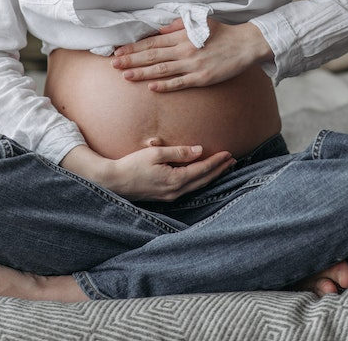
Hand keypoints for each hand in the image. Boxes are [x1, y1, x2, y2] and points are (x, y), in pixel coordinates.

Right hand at [107, 141, 236, 200]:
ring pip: (197, 186)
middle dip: (219, 170)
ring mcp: (170, 196)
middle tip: (233, 161)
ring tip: (223, 167)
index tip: (228, 153)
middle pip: (203, 180)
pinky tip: (202, 175)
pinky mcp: (165, 196)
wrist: (114, 182)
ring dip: (211, 176)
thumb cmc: (132, 165)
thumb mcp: (155, 154)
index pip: (202, 170)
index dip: (216, 161)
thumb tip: (199, 150)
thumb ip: (178, 152)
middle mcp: (175, 192)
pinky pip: (188, 188)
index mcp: (175, 180)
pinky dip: (199, 180)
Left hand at [110, 17, 267, 91]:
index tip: (118, 50)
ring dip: (142, 73)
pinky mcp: (202, 78)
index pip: (152, 42)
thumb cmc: (221, 33)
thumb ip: (177, 26)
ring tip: (125, 75)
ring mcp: (193, 65)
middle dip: (131, 60)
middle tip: (113, 64)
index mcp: (182, 35)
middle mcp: (184, 50)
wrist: (245, 44)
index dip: (133, 47)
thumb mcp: (198, 23)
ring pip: (162, 70)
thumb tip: (158, 30)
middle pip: (152, 55)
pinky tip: (151, 87)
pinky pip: (180, 83)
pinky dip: (165, 85)